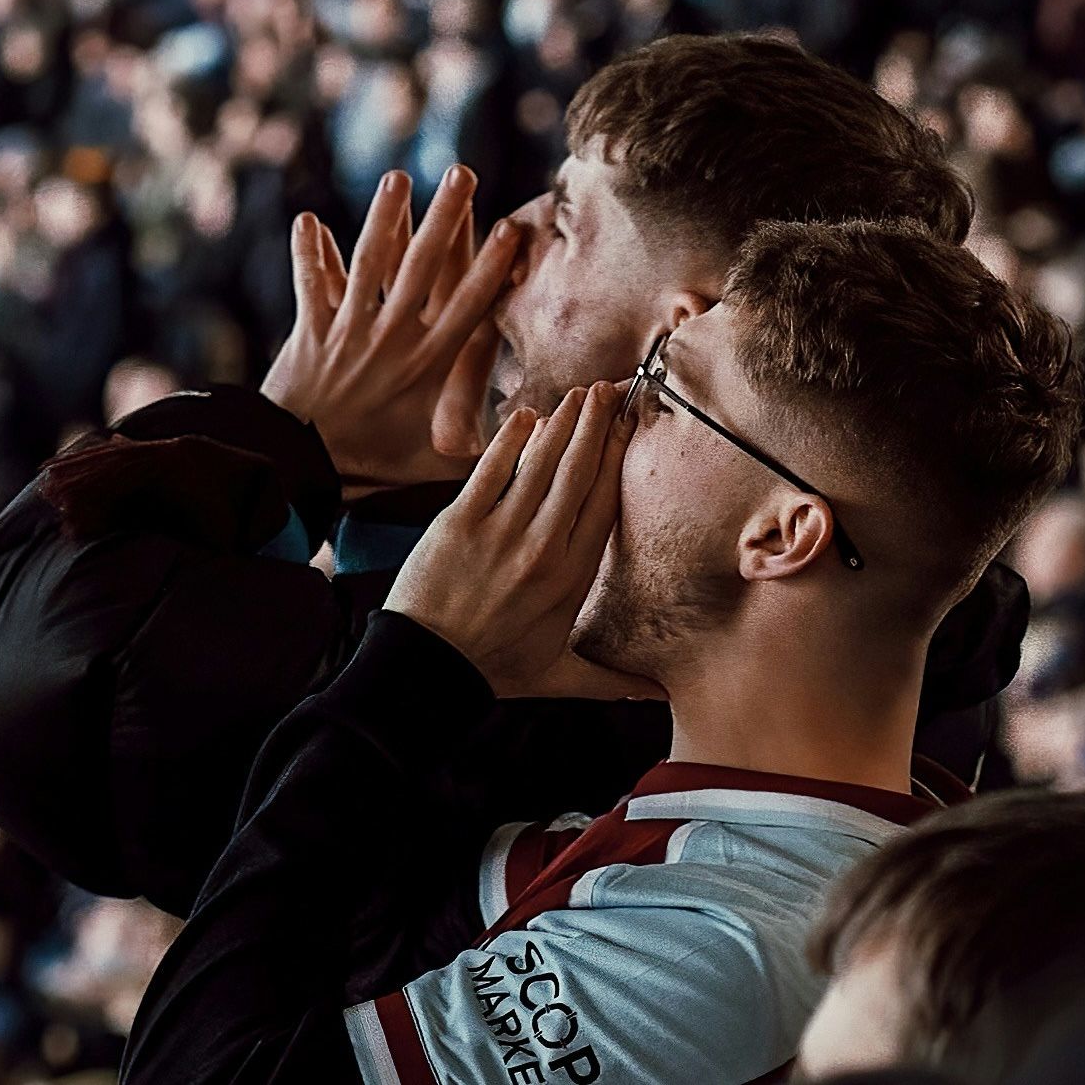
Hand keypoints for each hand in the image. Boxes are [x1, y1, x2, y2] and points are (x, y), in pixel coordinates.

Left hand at [263, 167, 516, 491]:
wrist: (301, 470)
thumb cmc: (373, 469)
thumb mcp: (437, 467)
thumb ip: (484, 450)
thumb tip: (536, 439)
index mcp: (428, 364)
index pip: (468, 304)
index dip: (490, 265)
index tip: (511, 227)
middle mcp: (392, 338)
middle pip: (424, 266)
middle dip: (446, 217)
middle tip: (463, 173)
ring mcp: (349, 331)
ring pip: (370, 263)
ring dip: (384, 218)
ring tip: (398, 178)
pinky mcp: (310, 333)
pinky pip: (311, 285)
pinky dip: (309, 253)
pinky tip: (306, 219)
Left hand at [386, 383, 661, 700]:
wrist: (424, 670)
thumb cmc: (493, 671)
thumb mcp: (559, 676)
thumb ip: (613, 681)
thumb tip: (660, 695)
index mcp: (571, 578)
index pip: (605, 504)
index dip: (618, 458)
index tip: (629, 428)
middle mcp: (542, 549)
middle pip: (580, 472)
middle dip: (598, 425)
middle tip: (612, 389)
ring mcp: (500, 532)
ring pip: (542, 463)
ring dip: (564, 422)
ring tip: (581, 394)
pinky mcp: (459, 522)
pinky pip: (493, 469)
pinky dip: (512, 439)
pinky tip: (527, 416)